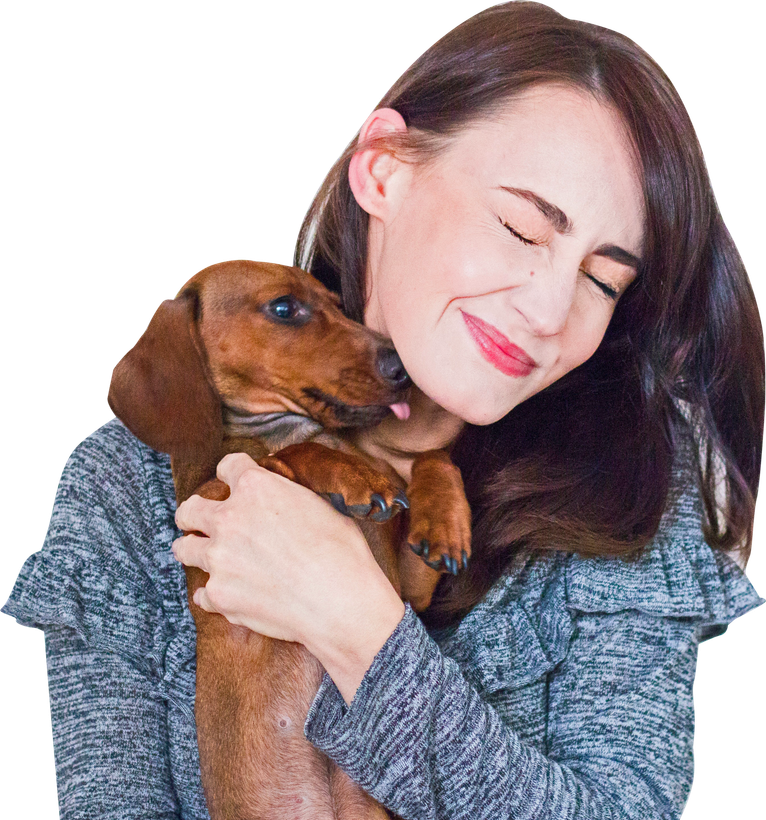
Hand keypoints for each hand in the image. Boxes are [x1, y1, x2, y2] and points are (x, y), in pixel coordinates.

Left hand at [172, 453, 404, 700]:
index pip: (228, 466)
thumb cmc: (341, 552)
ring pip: (183, 548)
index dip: (232, 472)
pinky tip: (231, 594)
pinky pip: (202, 593)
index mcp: (256, 488)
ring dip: (196, 550)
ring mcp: (219, 558)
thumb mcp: (320, 505)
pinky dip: (214, 593)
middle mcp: (229, 518)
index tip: (233, 481)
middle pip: (190, 509)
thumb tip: (283, 498)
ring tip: (210, 557)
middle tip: (202, 520)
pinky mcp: (219, 595)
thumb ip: (288, 497)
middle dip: (194, 513)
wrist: (340, 602)